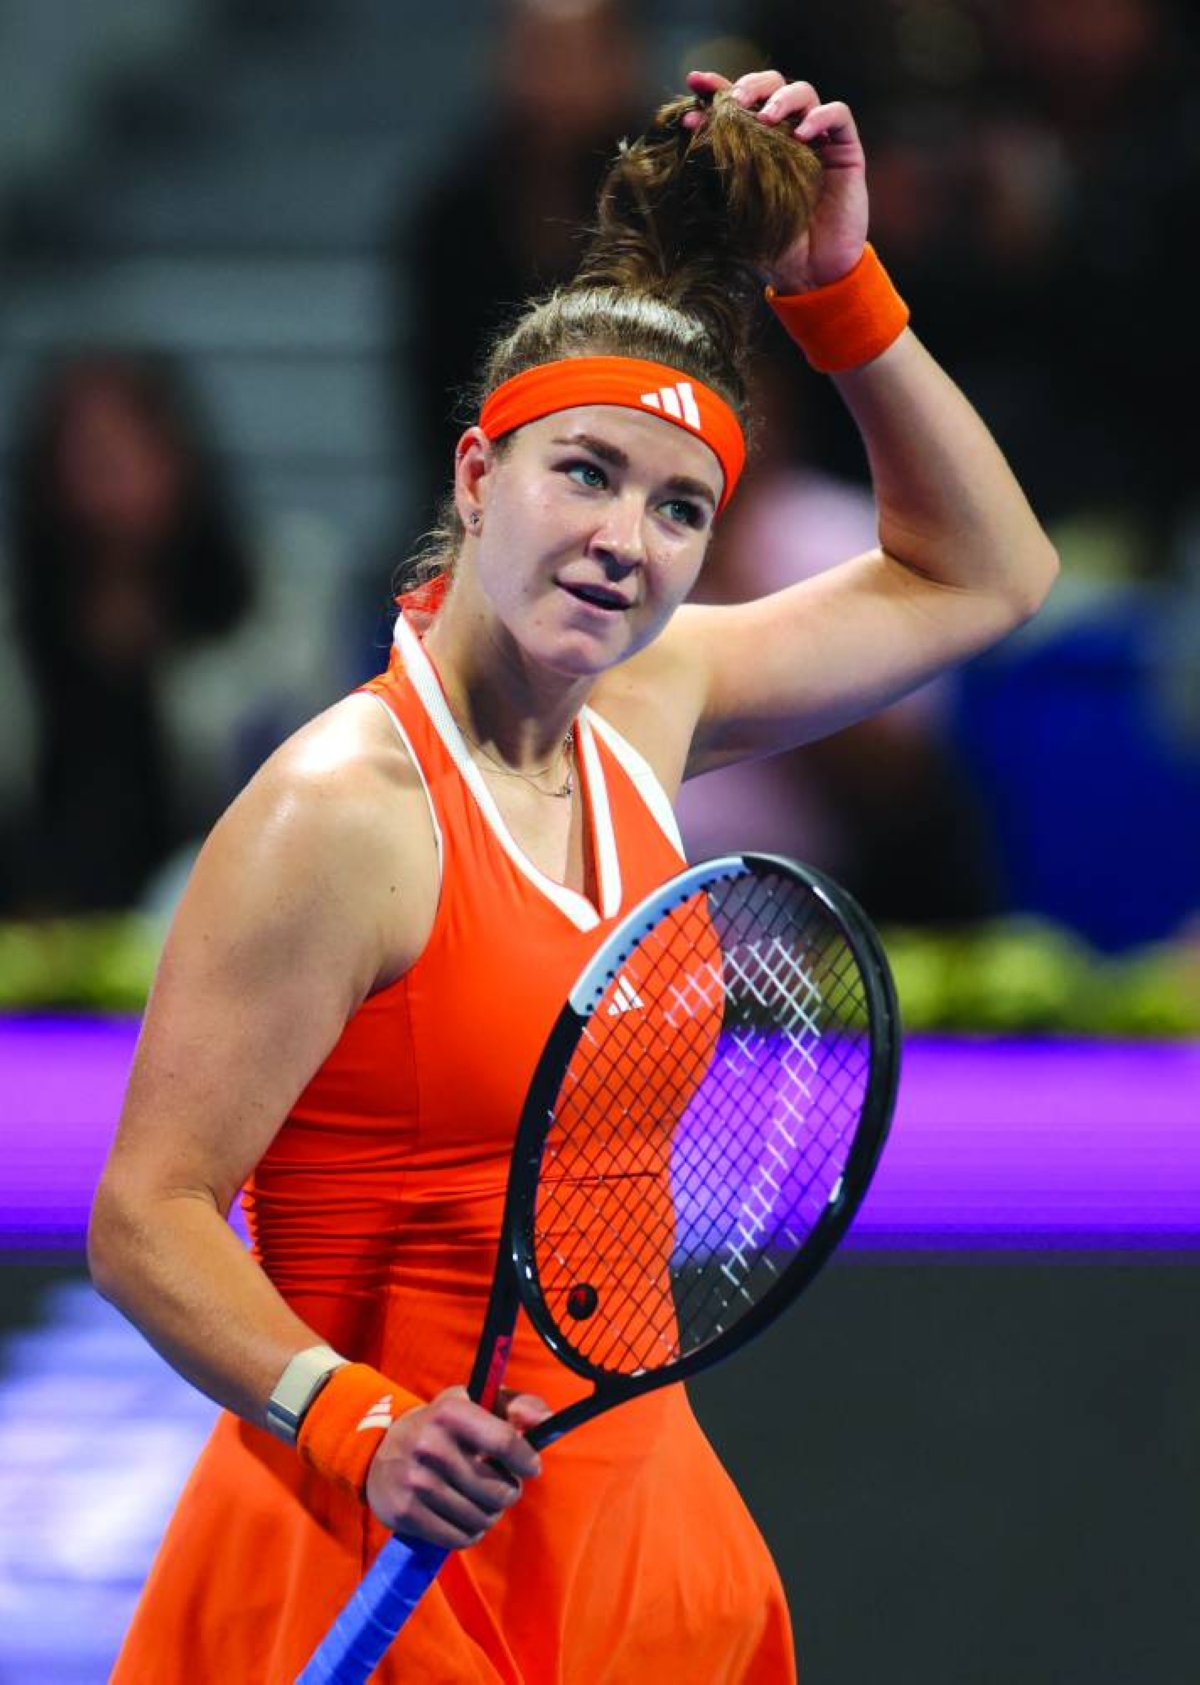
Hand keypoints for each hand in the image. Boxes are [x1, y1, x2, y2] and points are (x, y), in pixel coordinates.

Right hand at [365, 1385, 549, 1548]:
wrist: (380, 1448)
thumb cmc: (444, 1423)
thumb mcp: (476, 1401)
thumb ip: (517, 1405)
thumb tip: (547, 1420)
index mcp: (450, 1412)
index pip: (504, 1442)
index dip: (526, 1460)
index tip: (531, 1466)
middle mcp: (430, 1445)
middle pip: (498, 1489)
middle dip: (508, 1491)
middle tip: (500, 1484)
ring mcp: (415, 1482)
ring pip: (481, 1518)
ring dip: (490, 1514)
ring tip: (482, 1500)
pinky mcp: (404, 1513)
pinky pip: (459, 1538)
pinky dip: (470, 1532)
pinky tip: (464, 1516)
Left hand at [684, 69, 868, 292]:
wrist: (810, 277)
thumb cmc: (770, 247)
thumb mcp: (731, 210)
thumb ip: (712, 172)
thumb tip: (688, 128)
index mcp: (757, 144)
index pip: (737, 103)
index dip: (716, 87)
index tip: (694, 82)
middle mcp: (787, 134)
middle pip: (771, 85)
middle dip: (751, 86)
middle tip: (735, 102)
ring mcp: (818, 140)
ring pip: (804, 92)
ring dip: (782, 98)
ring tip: (765, 118)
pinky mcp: (846, 151)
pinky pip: (838, 115)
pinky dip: (821, 116)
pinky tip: (802, 134)